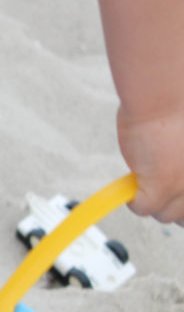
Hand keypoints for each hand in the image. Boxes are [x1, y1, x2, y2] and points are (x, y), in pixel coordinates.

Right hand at [117, 106, 183, 225]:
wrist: (167, 95)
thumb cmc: (182, 106)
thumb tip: (176, 177)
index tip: (178, 193)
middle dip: (173, 204)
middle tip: (161, 185)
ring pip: (164, 215)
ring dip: (153, 201)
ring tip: (146, 178)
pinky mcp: (160, 188)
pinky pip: (142, 208)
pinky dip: (133, 198)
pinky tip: (133, 182)